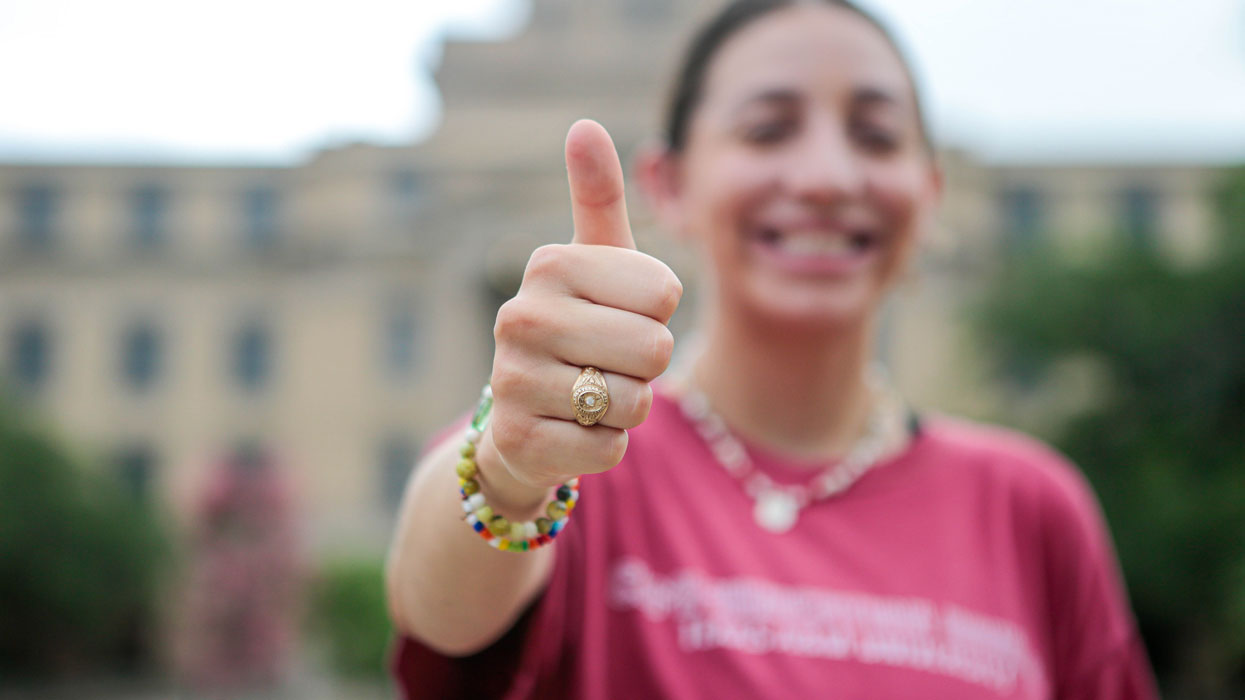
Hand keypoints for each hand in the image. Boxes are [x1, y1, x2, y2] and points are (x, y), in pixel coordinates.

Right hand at [485, 119, 682, 491]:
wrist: (521, 418)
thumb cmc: (578, 328)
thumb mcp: (595, 263)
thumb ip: (598, 198)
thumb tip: (584, 125)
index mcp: (549, 265)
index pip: (664, 293)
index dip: (658, 313)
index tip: (619, 315)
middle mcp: (520, 316)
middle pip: (653, 348)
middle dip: (647, 366)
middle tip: (606, 363)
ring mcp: (512, 380)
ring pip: (634, 402)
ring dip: (627, 408)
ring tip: (588, 396)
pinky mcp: (519, 440)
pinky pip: (610, 448)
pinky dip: (605, 445)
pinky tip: (572, 430)